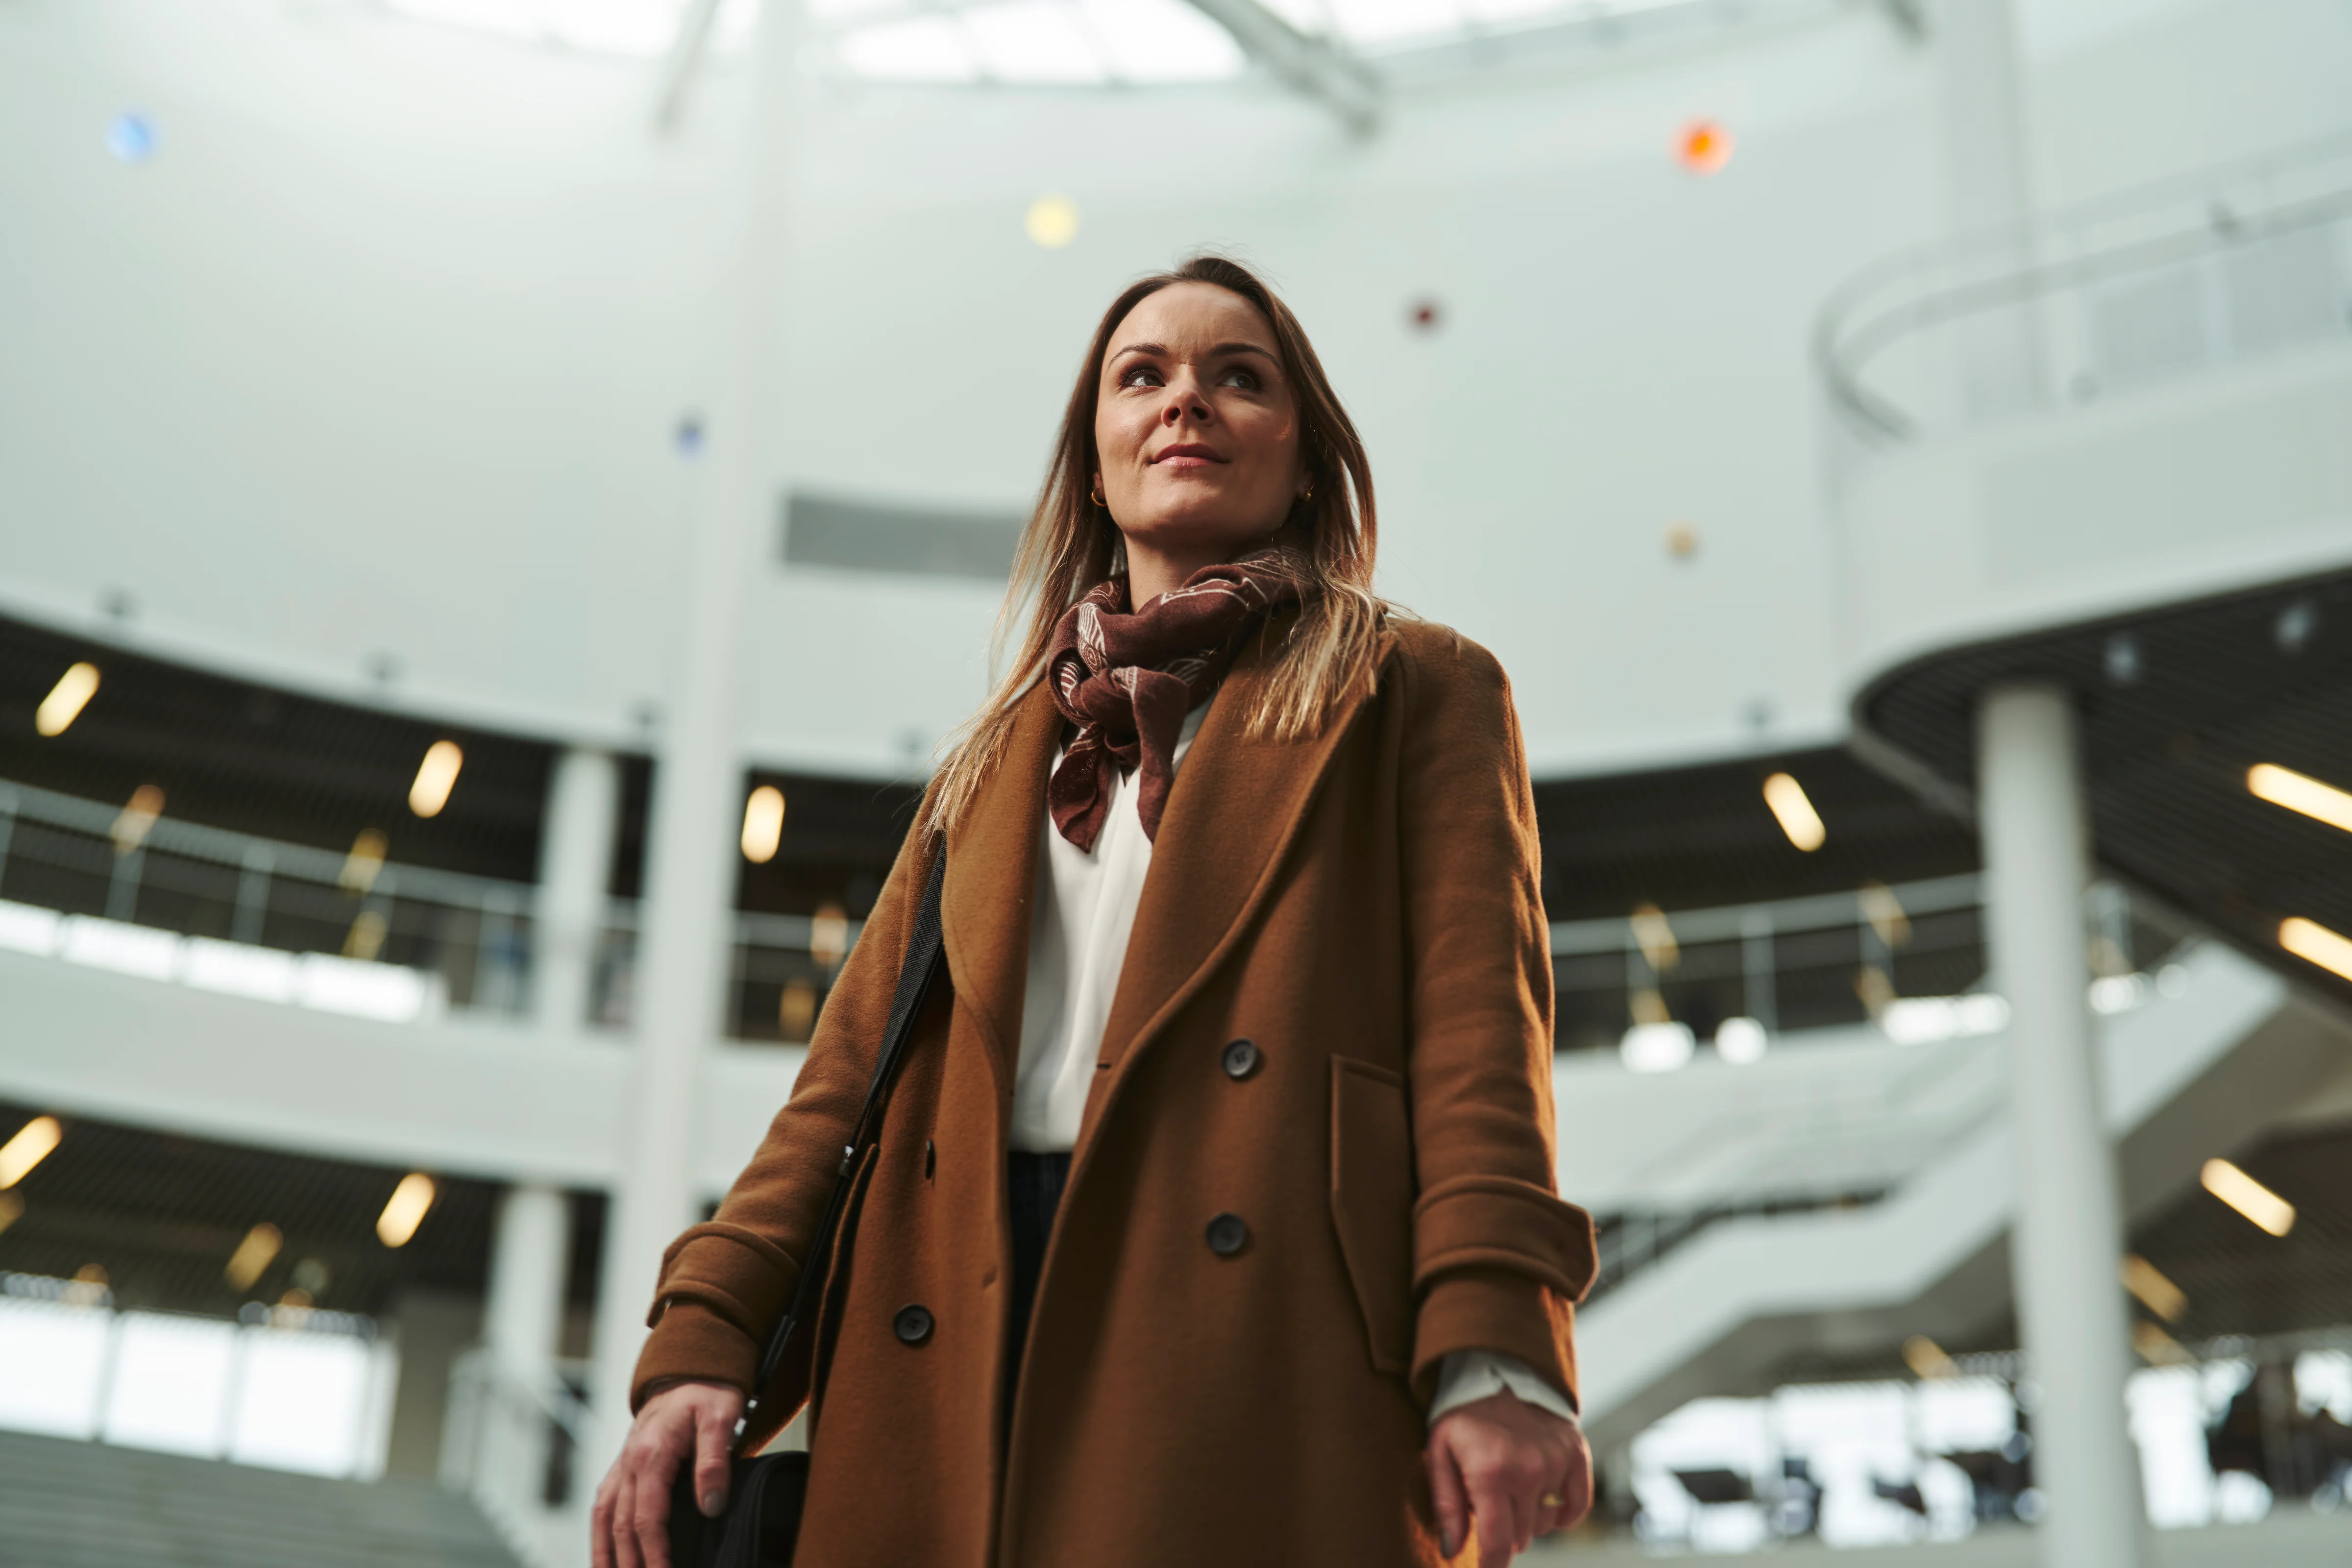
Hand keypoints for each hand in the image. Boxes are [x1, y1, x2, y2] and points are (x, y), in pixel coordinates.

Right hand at [591, 1379, 746, 1567]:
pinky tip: (604, 1553)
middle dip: (631, 1564)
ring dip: (606, 1554)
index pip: (648, 1518)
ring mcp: (622, 1465)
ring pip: (604, 1518)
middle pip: (623, 1526)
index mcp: (652, 1454)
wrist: (689, 1368)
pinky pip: (603, 1505)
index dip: (655, 1554)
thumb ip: (715, 1461)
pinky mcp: (623, 1466)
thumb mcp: (721, 1417)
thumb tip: (711, 1505)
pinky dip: (600, 1533)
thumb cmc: (707, 1391)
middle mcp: (629, 1463)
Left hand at [1425, 1390, 1591, 1564]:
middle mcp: (1529, 1469)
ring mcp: (1557, 1461)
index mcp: (1491, 1472)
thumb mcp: (1438, 1455)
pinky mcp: (1576, 1452)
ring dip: (1526, 1516)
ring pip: (1545, 1524)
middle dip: (1501, 1528)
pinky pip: (1576, 1506)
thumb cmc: (1461, 1417)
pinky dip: (1561, 1510)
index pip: (1498, 1544)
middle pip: (1520, 1537)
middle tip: (1486, 1498)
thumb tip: (1452, 1551)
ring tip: (1509, 1485)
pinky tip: (1541, 1497)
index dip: (1491, 1566)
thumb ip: (1446, 1506)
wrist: (1495, 1370)